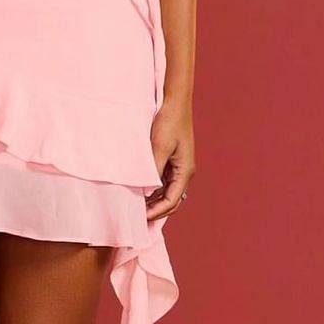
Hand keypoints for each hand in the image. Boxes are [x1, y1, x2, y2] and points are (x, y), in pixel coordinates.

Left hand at [144, 99, 194, 221]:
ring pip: (168, 192)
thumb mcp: (159, 147)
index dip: (157, 212)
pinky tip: (141, 192)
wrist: (174, 104)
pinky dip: (154, 190)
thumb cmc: (168, 123)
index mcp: (185, 172)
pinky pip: (164, 182)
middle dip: (157, 211)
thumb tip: (146, 191)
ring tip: (138, 209)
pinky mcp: (172, 160)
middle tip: (138, 219)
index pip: (172, 201)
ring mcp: (179, 167)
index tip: (141, 217)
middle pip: (172, 200)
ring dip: (155, 202)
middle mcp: (184, 172)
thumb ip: (153, 169)